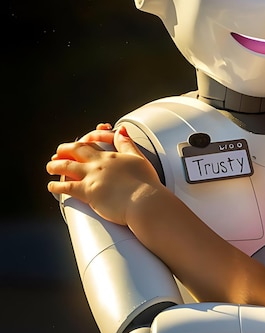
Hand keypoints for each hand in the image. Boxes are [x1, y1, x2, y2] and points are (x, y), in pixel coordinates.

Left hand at [46, 127, 160, 225]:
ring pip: (66, 166)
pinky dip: (56, 187)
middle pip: (76, 150)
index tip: (84, 140)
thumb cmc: (146, 184)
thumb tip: (121, 130)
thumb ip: (127, 144)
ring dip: (55, 165)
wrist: (145, 202)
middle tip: (59, 152)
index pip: (93, 141)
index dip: (86, 139)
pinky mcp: (88, 192)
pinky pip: (66, 187)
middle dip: (64, 150)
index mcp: (111, 156)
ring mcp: (92, 177)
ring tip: (51, 167)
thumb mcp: (138, 158)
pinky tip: (52, 187)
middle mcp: (99, 164)